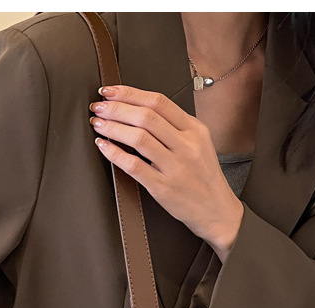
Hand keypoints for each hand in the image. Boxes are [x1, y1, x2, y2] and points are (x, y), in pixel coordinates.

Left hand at [89, 84, 243, 261]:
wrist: (216, 210)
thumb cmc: (203, 177)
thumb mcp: (199, 144)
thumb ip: (176, 126)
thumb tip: (139, 108)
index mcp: (195, 130)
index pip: (159, 102)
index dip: (130, 93)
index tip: (110, 91)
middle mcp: (186, 146)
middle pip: (146, 117)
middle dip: (116, 108)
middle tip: (98, 107)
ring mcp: (175, 167)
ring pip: (139, 138)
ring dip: (112, 128)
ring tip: (98, 124)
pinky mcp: (163, 188)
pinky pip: (134, 166)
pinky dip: (115, 153)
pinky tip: (103, 146)